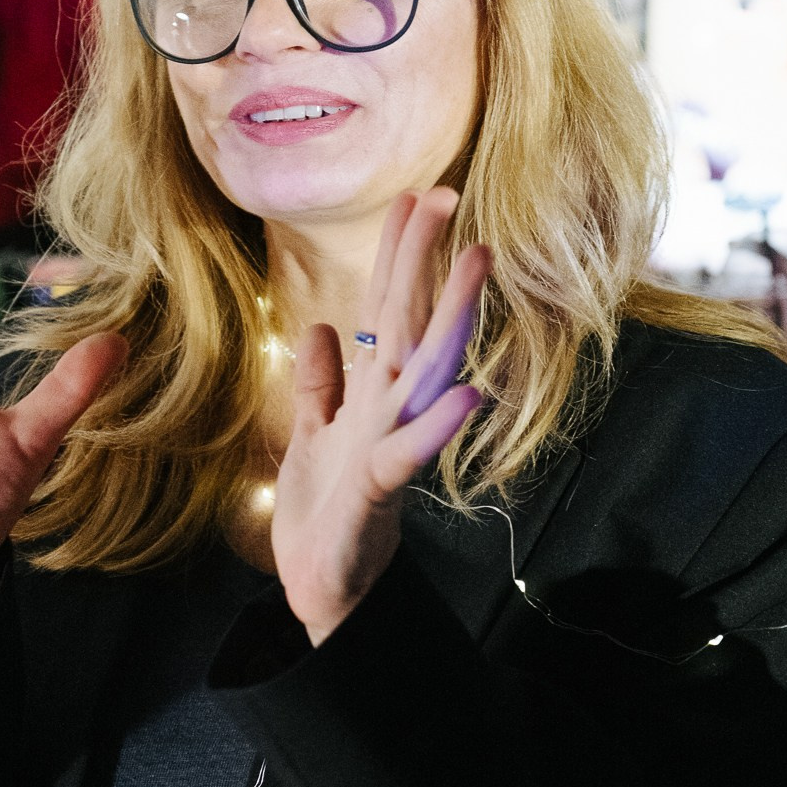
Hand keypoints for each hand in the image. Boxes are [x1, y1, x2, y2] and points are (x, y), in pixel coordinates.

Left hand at [273, 190, 487, 645]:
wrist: (322, 592)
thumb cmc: (323, 516)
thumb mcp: (310, 436)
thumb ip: (320, 384)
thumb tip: (321, 327)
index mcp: (370, 394)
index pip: (386, 310)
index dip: (398, 255)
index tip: (414, 195)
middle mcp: (388, 411)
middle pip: (408, 322)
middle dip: (424, 260)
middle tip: (445, 194)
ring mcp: (390, 446)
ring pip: (425, 370)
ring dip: (452, 315)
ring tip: (476, 259)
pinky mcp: (379, 491)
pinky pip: (409, 452)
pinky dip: (439, 424)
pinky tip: (468, 393)